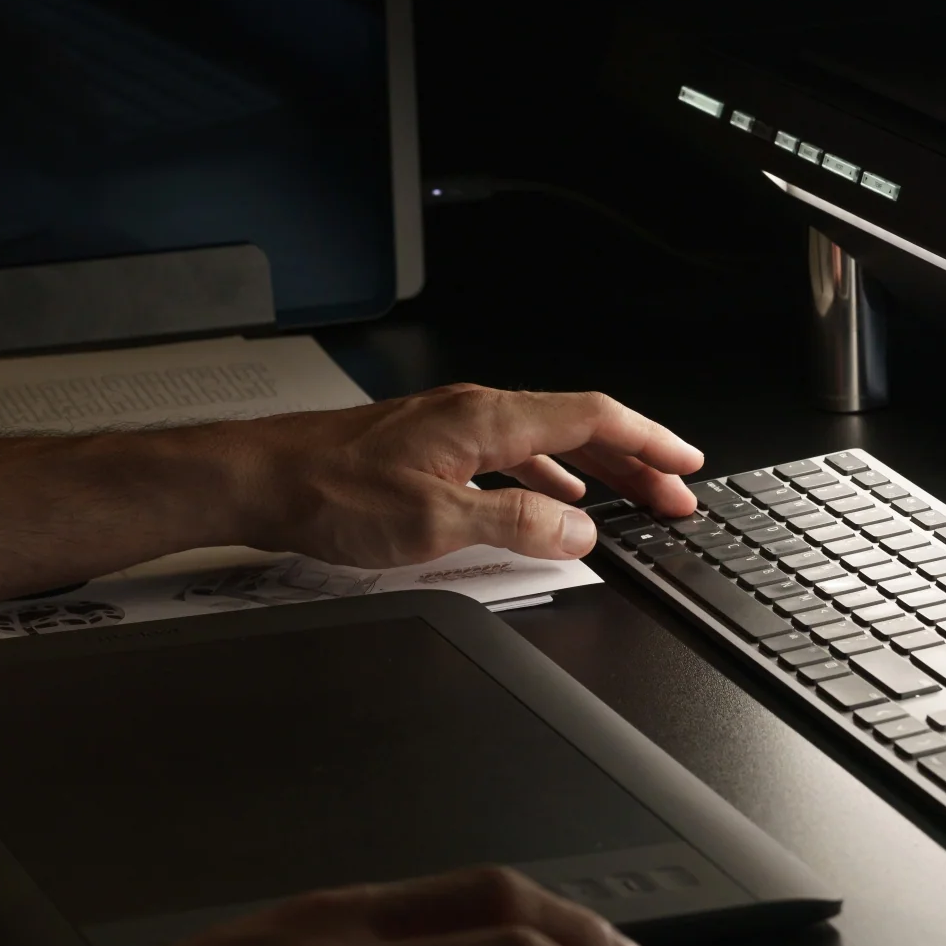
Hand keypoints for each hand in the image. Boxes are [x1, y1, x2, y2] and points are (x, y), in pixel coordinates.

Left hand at [246, 383, 701, 571]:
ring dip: (597, 471)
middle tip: (675, 493)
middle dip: (635, 460)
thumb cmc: (328, 492)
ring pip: (547, 442)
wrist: (259, 480)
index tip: (686, 465)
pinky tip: (553, 502)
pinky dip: (551, 478)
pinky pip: (514, 455)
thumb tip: (579, 533)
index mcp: (486, 419)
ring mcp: (452, 427)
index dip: (649, 442)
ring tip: (631, 499)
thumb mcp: (435, 523)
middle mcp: (474, 412)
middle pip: (578, 428)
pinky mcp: (431, 447)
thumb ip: (515, 526)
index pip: (592, 419)